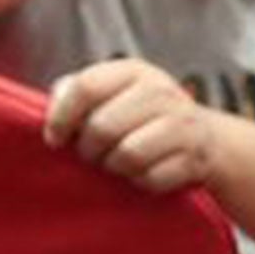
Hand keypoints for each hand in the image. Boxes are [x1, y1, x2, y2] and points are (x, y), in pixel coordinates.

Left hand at [43, 58, 217, 194]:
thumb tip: (51, 118)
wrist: (202, 138)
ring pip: (127, 155)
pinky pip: (151, 179)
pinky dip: (141, 182)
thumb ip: (72, 94)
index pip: (85, 87)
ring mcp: (182, 124)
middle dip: (88, 149)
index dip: (61, 118)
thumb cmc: (136, 116)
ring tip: (117, 162)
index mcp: (131, 71)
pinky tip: (143, 172)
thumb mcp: (107, 93)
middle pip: (102, 127)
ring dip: (114, 167)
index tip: (55, 138)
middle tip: (93, 154)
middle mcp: (160, 91)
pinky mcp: (194, 158)